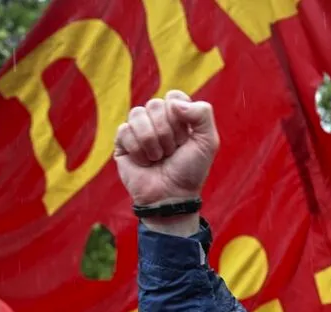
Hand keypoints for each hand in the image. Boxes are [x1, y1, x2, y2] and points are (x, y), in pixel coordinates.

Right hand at [113, 90, 218, 234]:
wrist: (171, 196)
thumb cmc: (190, 171)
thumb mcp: (208, 142)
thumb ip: (202, 113)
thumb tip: (173, 103)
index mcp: (177, 115)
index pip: (173, 96)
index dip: (179, 117)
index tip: (185, 138)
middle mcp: (156, 119)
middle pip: (155, 104)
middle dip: (166, 132)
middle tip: (172, 152)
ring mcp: (138, 129)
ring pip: (137, 114)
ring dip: (151, 141)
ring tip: (158, 158)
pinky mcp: (122, 142)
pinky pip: (124, 130)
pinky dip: (138, 150)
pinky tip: (144, 162)